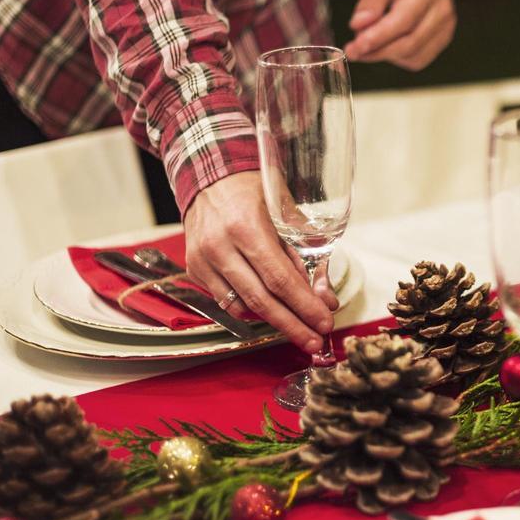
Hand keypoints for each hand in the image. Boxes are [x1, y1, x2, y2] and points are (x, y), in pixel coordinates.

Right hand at [182, 172, 339, 353]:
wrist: (210, 177)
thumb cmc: (255, 192)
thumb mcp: (288, 213)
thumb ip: (308, 255)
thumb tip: (325, 297)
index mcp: (246, 227)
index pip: (280, 278)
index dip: (304, 305)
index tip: (325, 322)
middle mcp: (219, 246)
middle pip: (261, 299)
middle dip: (293, 325)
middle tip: (315, 342)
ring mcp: (202, 260)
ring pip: (242, 305)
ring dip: (274, 321)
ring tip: (300, 330)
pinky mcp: (194, 269)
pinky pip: (226, 301)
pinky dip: (251, 309)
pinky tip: (270, 311)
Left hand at [343, 0, 456, 70]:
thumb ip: (370, 0)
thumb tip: (358, 26)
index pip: (402, 22)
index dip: (377, 38)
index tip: (355, 47)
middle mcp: (442, 11)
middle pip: (408, 44)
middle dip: (377, 52)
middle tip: (353, 51)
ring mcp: (446, 27)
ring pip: (413, 56)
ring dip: (386, 55)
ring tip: (368, 41)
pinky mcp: (443, 38)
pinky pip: (419, 58)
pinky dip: (399, 57)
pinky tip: (387, 44)